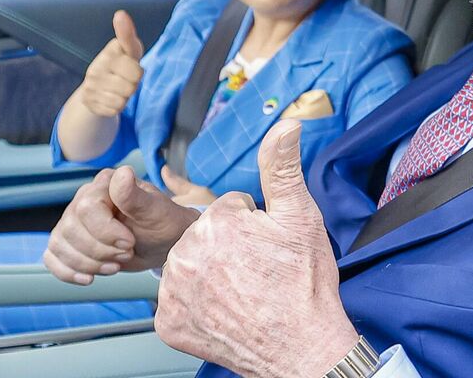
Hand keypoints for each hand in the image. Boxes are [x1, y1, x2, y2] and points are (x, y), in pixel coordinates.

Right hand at [42, 165, 201, 284]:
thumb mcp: (155, 211)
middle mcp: (83, 199)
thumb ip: (135, 196)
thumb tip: (123, 173)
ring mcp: (73, 221)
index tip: (130, 242)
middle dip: (99, 250)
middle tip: (126, 254)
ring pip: (58, 244)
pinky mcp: (69, 242)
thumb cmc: (162, 223)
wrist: (162, 243)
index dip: (105, 231)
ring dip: (87, 264)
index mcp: (103, 185)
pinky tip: (89, 278)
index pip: (86, 209)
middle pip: (70, 229)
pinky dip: (66, 272)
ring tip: (114, 265)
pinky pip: (51, 256)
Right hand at [75, 11, 144, 117]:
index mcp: (108, 52)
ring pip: (123, 99)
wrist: (96, 87)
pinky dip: (116, 106)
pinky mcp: (89, 102)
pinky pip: (115, 109)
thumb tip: (120, 13)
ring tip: (118, 87)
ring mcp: (91, 86)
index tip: (126, 64)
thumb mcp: (128, 50)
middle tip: (126, 79)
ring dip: (125, 96)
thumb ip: (127, 34)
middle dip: (133, 84)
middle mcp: (96, 68)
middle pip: (132, 86)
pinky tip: (110, 97)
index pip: (135, 69)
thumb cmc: (121, 64)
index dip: (137, 71)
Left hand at [155, 120, 358, 377]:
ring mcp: (173, 292)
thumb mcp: (300, 218)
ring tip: (241, 293)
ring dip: (209, 276)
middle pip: (203, 237)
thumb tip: (285, 124)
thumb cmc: (304, 285)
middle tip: (256, 273)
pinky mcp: (168, 323)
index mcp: (214, 222)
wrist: (302, 349)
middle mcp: (185, 254)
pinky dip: (196, 308)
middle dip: (227, 249)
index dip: (251, 227)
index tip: (266, 249)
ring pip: (188, 267)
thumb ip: (282, 167)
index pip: (226, 210)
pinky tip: (223, 313)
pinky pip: (178, 303)